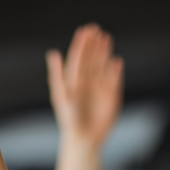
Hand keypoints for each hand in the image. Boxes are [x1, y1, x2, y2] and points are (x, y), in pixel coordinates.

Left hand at [47, 24, 123, 147]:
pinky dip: (116, 70)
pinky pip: (115, 79)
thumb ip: (58, 75)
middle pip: (92, 58)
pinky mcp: (113, 96)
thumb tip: (53, 53)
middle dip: (94, 44)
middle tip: (96, 30)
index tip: (85, 31)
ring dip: (105, 52)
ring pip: (103, 65)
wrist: (85, 139)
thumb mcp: (61, 96)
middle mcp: (88, 82)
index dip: (82, 44)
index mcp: (74, 80)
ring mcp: (101, 88)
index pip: (78, 57)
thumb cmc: (69, 120)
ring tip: (107, 38)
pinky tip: (116, 61)